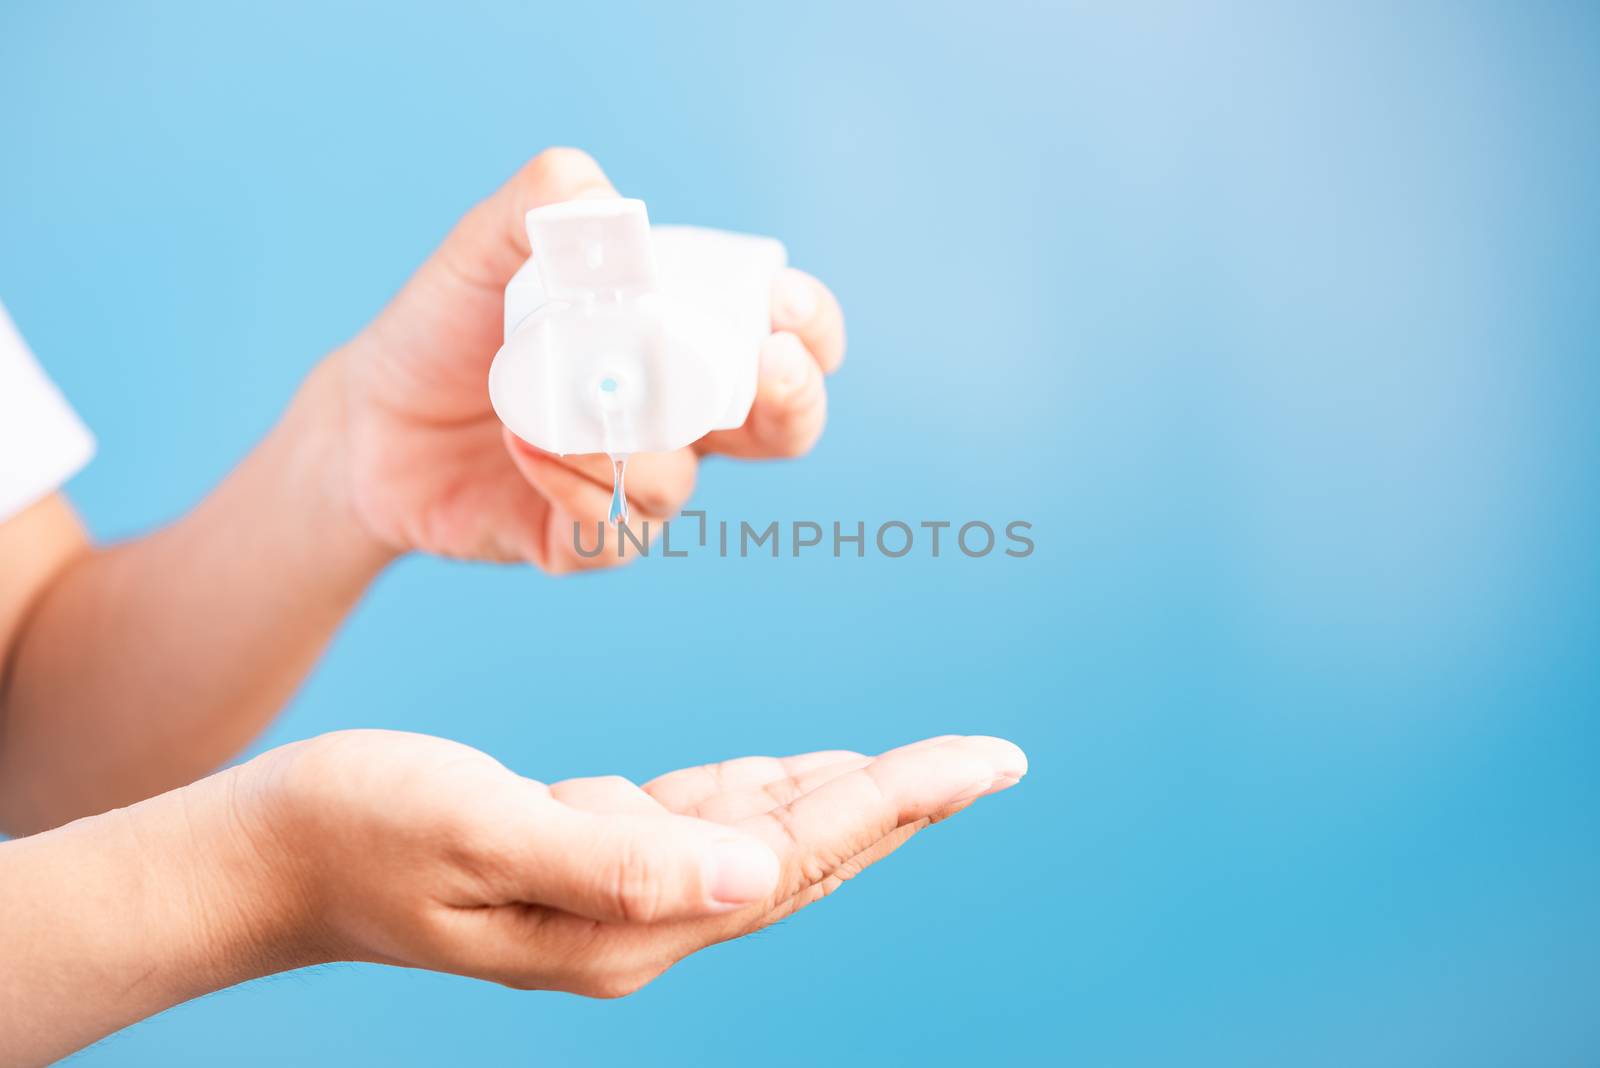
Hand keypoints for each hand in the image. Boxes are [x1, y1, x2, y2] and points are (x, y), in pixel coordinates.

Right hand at [241, 729, 1024, 995]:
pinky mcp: (585, 862)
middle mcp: (638, 923)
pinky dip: (764, 796)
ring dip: (845, 801)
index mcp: (628, 921)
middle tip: (992, 761)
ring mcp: (613, 899)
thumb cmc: (358, 828)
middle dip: (903, 804)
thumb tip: (757, 880)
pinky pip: (703, 829)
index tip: (987, 761)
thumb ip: (617, 858)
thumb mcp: (481, 830)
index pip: (797, 854)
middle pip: (803, 857)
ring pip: (763, 844)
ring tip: (926, 771)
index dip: (898, 800)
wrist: (269, 858)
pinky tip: (798, 776)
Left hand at [326, 148, 846, 570]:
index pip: (780, 338)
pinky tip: (523, 450)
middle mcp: (675, 417)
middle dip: (793, 401)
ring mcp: (637, 483)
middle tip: (766, 373)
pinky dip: (569, 484)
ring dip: (618, 438)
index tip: (784, 303)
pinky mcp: (589, 540)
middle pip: (782, 427)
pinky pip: (614, 528)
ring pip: (681, 480)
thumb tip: (610, 210)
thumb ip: (546, 205)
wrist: (367, 421)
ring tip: (541, 409)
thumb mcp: (486, 248)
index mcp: (677, 341)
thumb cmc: (444, 329)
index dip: (807, 327)